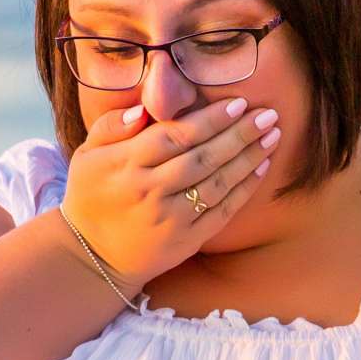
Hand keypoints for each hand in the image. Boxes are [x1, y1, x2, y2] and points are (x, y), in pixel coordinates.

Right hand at [59, 96, 282, 282]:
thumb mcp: (87, 155)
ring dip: (249, 157)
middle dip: (240, 133)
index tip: (238, 103)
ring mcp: (170, 218)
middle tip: (268, 114)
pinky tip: (261, 168)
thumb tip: (144, 109)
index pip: (176, 135)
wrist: (92, 256)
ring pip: (217, 182)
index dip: (210, 119)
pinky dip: (244, 189)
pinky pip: (221, 211)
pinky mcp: (185, 240)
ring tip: (273, 135)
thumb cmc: (91, 197)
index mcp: (126, 164)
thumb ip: (112, 125)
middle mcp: (149, 190)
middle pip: (203, 157)